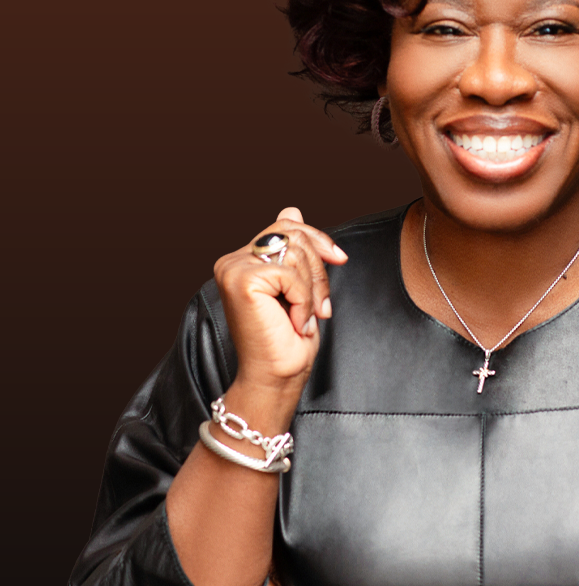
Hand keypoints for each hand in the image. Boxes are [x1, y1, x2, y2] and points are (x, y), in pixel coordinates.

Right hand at [214, 206, 347, 393]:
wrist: (276, 377)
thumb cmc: (288, 340)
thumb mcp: (298, 286)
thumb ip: (291, 248)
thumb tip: (291, 208)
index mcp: (241, 259)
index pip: (286, 226)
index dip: (317, 239)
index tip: (339, 258)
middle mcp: (231, 260)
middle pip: (293, 234)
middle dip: (318, 270)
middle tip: (321, 307)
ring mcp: (233, 269)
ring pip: (295, 252)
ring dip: (312, 289)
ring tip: (305, 317)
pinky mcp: (241, 280)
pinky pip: (290, 273)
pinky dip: (304, 299)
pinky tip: (296, 322)